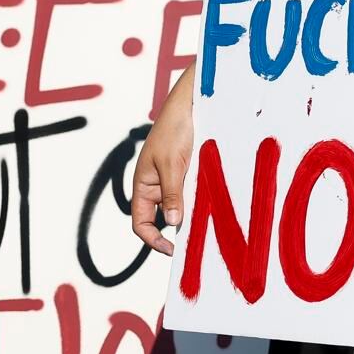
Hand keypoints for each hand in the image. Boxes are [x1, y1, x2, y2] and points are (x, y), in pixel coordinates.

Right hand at [132, 72, 195, 254]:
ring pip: (181, 207)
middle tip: (196, 242)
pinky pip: (193, 194)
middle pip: (162, 218)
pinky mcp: (189, 173)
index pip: (140, 223)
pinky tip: (213, 204)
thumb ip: (171, 193)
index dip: (153, 239)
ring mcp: (173, 180)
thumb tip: (171, 222)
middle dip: (177, 230)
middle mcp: (156, 186)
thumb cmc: (174, 130)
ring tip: (207, 222)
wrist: (190, 104)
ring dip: (192, 215)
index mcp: (142, 185)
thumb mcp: (171, 164)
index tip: (172, 249)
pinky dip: (201, 201)